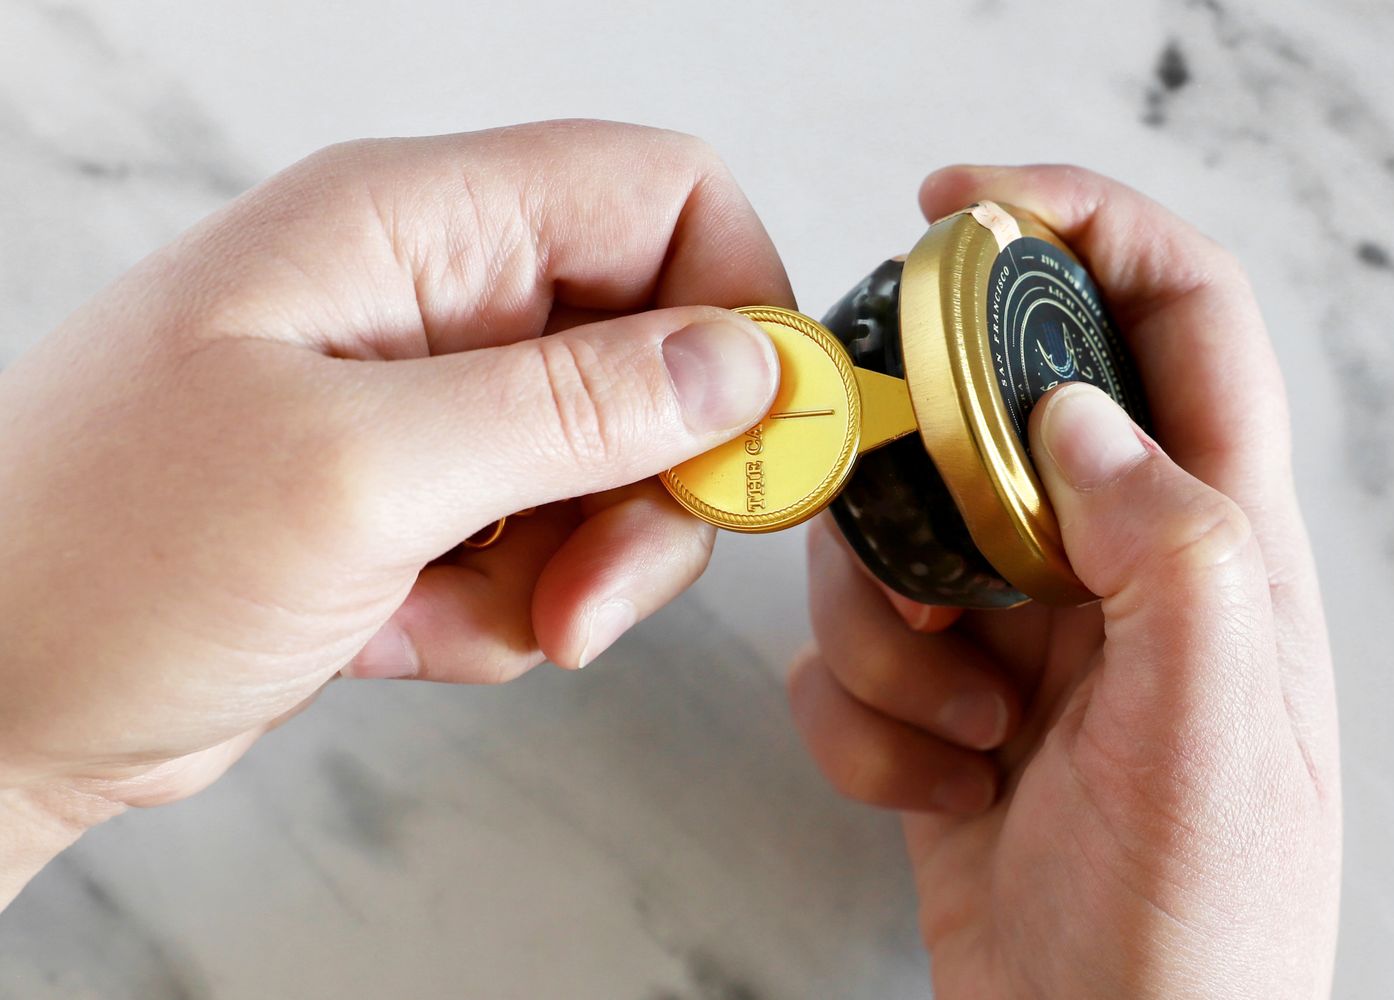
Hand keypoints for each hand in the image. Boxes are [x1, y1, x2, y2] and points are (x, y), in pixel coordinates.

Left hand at [0, 120, 788, 905]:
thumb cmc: (101, 556)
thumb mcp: (358, 472)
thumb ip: (571, 407)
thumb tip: (743, 364)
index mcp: (414, 225)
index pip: (660, 198)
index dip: (739, 310)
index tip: (757, 445)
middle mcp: (432, 295)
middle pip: (655, 351)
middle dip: (650, 488)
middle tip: (599, 591)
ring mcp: (424, 400)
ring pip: (608, 465)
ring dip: (570, 567)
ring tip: (461, 615)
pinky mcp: (415, 497)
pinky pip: (540, 543)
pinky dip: (500, 607)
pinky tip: (395, 630)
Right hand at [789, 166, 1339, 997]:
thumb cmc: (1196, 935)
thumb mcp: (1217, 730)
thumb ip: (1172, 543)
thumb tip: (1071, 416)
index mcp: (1216, 544)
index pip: (1173, 315)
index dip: (1080, 225)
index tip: (963, 204)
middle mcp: (1115, 572)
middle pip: (986, 422)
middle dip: (919, 474)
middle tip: (906, 545)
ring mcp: (1022, 641)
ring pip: (892, 543)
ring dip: (882, 637)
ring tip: (958, 730)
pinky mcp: (940, 707)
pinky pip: (846, 655)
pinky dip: (861, 721)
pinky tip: (938, 790)